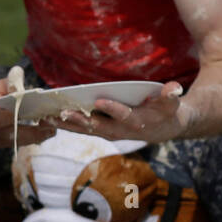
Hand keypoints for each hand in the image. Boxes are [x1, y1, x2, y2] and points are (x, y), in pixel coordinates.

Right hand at [0, 78, 55, 147]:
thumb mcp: (0, 83)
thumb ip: (12, 83)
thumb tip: (23, 81)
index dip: (17, 120)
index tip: (38, 118)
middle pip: (8, 135)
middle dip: (31, 133)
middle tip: (50, 130)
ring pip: (10, 142)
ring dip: (31, 138)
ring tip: (48, 132)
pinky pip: (9, 144)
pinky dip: (24, 140)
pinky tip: (37, 135)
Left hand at [42, 81, 185, 142]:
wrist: (163, 128)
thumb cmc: (165, 111)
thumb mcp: (171, 103)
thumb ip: (170, 96)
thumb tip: (174, 88)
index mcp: (138, 123)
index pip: (125, 117)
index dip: (114, 109)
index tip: (100, 101)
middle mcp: (120, 131)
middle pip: (98, 127)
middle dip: (81, 120)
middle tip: (64, 113)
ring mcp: (108, 133)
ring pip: (85, 130)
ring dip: (66, 125)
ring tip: (47, 118)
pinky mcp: (100, 132)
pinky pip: (80, 130)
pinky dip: (64, 125)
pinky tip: (47, 120)